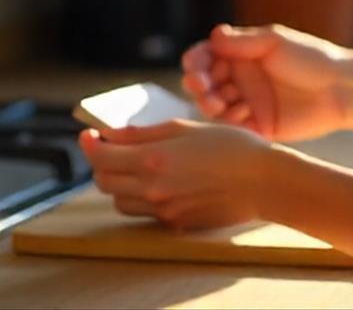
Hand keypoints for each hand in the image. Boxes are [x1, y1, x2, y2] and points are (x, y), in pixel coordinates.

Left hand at [81, 120, 274, 230]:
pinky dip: (141, 197)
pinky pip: (144, 213)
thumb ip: (143, 133)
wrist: (263, 182)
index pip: (101, 157)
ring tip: (136, 167)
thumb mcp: (185, 127)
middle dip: (101, 163)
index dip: (89, 145)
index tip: (89, 135)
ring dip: (118, 184)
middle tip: (112, 148)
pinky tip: (161, 182)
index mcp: (153, 159)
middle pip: (103, 182)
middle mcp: (153, 189)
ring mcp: (164, 210)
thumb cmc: (231, 146)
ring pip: (119, 201)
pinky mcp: (176, 223)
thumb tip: (111, 134)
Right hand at [181, 24, 347, 141]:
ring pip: (213, 107)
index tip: (196, 66)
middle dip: (197, 85)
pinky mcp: (257, 127)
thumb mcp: (275, 42)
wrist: (340, 89)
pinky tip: (242, 112)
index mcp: (240, 56)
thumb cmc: (310, 58)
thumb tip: (213, 36)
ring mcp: (247, 104)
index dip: (195, 62)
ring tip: (220, 102)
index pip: (205, 57)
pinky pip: (232, 128)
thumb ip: (242, 42)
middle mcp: (240, 79)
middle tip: (202, 87)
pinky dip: (230, 120)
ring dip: (209, 103)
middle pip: (203, 84)